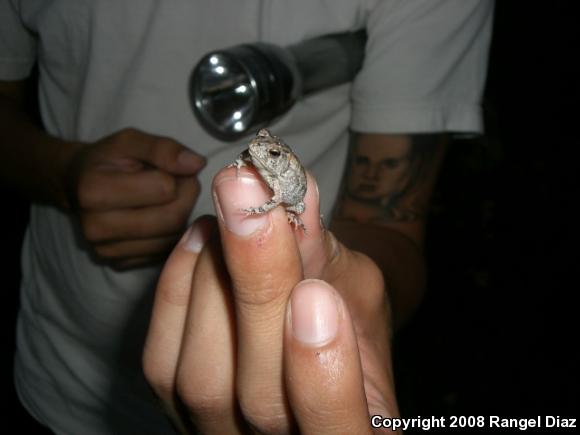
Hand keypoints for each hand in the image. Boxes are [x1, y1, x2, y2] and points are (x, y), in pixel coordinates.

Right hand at [65, 128, 205, 268]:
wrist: (78, 186)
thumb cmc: (108, 160)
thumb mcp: (130, 141)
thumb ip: (163, 149)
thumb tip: (196, 164)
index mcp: (93, 190)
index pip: (164, 188)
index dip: (178, 174)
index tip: (172, 168)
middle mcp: (95, 227)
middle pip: (171, 218)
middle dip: (186, 197)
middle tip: (181, 183)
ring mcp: (107, 251)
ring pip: (171, 238)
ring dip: (181, 215)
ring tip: (168, 198)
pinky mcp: (120, 264)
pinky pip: (164, 251)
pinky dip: (170, 234)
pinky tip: (159, 217)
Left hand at [143, 167, 399, 433]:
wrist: (315, 338)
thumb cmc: (350, 318)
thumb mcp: (357, 289)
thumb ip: (327, 256)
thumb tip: (295, 190)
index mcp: (357, 434)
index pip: (337, 433)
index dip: (324, 376)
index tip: (314, 293)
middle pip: (260, 402)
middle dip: (256, 290)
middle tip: (247, 195)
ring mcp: (221, 432)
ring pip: (203, 381)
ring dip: (214, 281)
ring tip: (233, 210)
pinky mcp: (175, 406)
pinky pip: (161, 361)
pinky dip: (178, 288)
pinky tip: (201, 237)